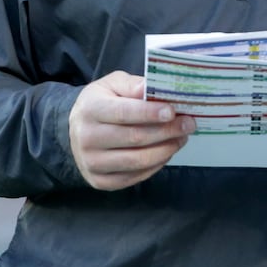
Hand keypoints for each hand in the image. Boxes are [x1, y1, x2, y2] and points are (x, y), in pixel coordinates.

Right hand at [69, 71, 195, 190]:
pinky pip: (135, 177)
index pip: (123, 113)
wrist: (78, 131)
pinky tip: (166, 152)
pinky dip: (156, 165)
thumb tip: (152, 89)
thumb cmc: (101, 103)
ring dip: (166, 150)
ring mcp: (92, 162)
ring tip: (181, 138)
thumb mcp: (112, 85)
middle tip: (188, 124)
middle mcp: (87, 137)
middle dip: (167, 131)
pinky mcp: (100, 181)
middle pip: (135, 138)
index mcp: (90, 109)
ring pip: (138, 161)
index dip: (150, 113)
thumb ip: (132, 86)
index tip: (173, 112)